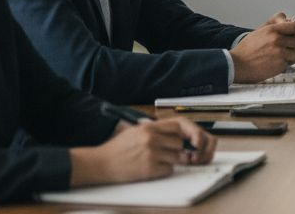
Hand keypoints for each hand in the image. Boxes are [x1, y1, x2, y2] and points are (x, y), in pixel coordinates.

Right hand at [70, 117, 215, 186]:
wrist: (100, 163)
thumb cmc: (118, 148)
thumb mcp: (137, 131)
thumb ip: (157, 131)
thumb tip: (181, 135)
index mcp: (149, 127)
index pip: (180, 125)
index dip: (190, 132)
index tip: (195, 139)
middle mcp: (151, 138)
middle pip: (181, 143)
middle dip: (178, 150)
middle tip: (168, 154)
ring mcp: (150, 153)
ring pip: (178, 157)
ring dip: (172, 161)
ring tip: (156, 160)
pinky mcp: (149, 168)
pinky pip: (169, 170)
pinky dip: (164, 171)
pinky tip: (151, 168)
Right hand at [231, 12, 294, 82]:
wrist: (237, 64)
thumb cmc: (248, 48)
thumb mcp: (261, 30)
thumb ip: (277, 25)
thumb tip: (291, 22)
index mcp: (273, 30)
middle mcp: (278, 40)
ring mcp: (280, 53)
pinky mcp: (280, 65)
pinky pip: (292, 62)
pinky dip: (290, 63)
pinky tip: (283, 61)